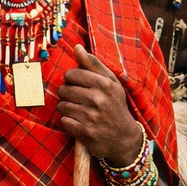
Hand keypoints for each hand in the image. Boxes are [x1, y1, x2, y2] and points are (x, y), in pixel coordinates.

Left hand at [57, 45, 143, 163]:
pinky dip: (68, 121)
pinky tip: (79, 121)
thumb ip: (93, 64)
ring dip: (67, 108)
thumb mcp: (111, 82)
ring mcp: (91, 117)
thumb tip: (77, 47)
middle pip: (64, 89)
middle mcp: (98, 99)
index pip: (72, 74)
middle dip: (67, 93)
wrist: (124, 138)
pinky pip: (64, 121)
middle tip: (78, 99)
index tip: (78, 84)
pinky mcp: (84, 132)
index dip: (71, 78)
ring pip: (62, 105)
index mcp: (105, 84)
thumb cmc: (115, 106)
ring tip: (78, 110)